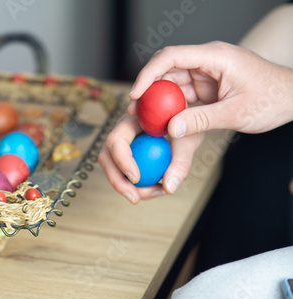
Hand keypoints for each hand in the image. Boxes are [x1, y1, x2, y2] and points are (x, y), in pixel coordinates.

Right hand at [98, 114, 202, 203]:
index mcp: (131, 120)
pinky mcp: (129, 156)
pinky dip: (138, 186)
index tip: (137, 179)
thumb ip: (181, 162)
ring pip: (113, 169)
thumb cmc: (187, 127)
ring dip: (127, 187)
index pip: (116, 140)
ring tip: (156, 193)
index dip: (122, 160)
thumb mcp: (189, 142)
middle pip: (107, 157)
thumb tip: (169, 188)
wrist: (189, 124)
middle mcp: (122, 132)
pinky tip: (159, 189)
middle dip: (117, 181)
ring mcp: (123, 145)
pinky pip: (125, 174)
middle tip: (135, 198)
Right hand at [129, 41, 292, 137]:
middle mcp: (207, 61)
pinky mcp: (207, 86)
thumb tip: (171, 129)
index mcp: (215, 57)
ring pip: (172, 83)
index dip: (149, 74)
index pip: (172, 57)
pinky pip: (182, 94)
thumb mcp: (236, 112)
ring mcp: (206, 73)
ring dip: (158, 100)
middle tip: (135, 110)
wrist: (292, 99)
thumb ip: (202, 121)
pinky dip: (171, 107)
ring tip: (144, 119)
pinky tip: (162, 121)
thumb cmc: (273, 99)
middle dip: (148, 89)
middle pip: (167, 69)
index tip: (135, 94)